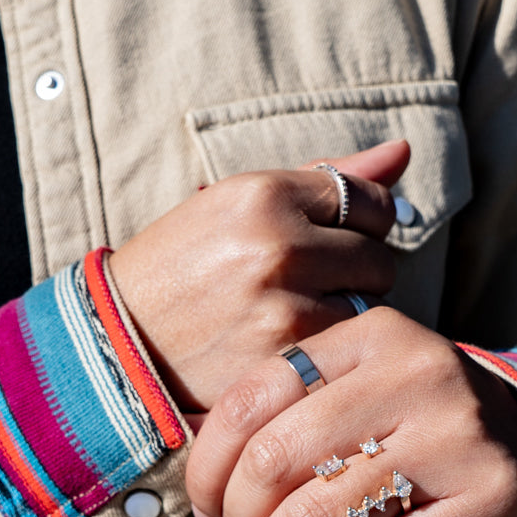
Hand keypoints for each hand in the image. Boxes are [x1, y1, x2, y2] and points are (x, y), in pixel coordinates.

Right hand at [108, 141, 407, 412]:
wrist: (112, 343)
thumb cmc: (179, 270)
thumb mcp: (234, 206)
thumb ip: (324, 179)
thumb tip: (404, 153)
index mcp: (263, 193)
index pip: (369, 201)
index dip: (359, 226)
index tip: (330, 243)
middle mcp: (279, 246)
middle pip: (380, 258)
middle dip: (354, 274)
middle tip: (305, 288)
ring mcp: (284, 308)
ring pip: (367, 310)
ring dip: (342, 318)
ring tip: (288, 320)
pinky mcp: (284, 363)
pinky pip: (342, 353)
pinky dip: (325, 356)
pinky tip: (286, 353)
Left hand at [184, 307, 516, 516]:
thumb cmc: (411, 425)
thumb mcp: (354, 389)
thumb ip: (281, 408)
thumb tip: (186, 458)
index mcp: (371, 334)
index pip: (250, 397)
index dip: (208, 465)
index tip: (205, 506)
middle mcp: (418, 371)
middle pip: (275, 458)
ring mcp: (459, 434)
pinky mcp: (490, 498)